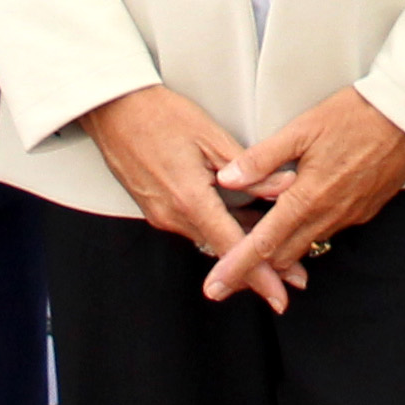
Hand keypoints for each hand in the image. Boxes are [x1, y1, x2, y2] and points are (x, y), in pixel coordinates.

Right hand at [84, 85, 298, 310]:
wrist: (114, 109)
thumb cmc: (159, 114)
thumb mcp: (212, 137)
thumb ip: (251, 170)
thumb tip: (284, 186)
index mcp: (190, 200)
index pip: (232, 249)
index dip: (260, 275)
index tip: (279, 295)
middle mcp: (172, 216)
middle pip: (223, 251)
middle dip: (258, 266)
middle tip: (291, 277)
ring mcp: (162, 214)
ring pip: (209, 238)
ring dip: (239, 245)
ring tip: (274, 250)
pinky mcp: (156, 208)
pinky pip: (195, 225)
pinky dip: (219, 228)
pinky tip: (242, 222)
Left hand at [204, 86, 404, 311]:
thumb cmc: (356, 115)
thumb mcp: (303, 128)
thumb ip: (263, 158)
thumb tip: (227, 179)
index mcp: (308, 198)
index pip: (263, 244)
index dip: (236, 267)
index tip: (214, 287)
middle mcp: (328, 216)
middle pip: (282, 256)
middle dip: (252, 270)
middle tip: (225, 275)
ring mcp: (347, 217)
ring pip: (304, 246)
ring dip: (279, 253)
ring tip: (254, 249)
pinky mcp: (363, 212)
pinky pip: (325, 233)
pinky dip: (303, 235)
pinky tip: (295, 220)